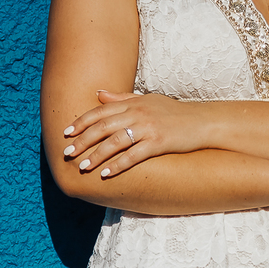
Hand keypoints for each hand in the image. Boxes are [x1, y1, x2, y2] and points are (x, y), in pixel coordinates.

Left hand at [62, 90, 209, 177]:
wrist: (202, 121)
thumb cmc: (172, 112)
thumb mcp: (146, 100)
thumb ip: (121, 97)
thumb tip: (97, 93)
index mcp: (131, 103)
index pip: (100, 112)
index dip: (81, 122)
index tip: (66, 133)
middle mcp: (137, 114)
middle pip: (103, 127)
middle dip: (82, 141)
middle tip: (67, 153)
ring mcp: (148, 128)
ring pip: (115, 142)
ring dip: (97, 156)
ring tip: (83, 167)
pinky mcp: (159, 143)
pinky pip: (134, 156)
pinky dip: (118, 165)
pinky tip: (106, 174)